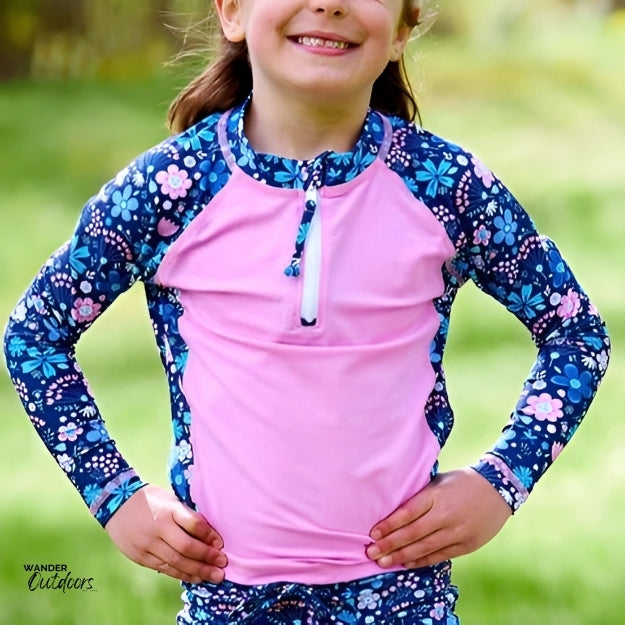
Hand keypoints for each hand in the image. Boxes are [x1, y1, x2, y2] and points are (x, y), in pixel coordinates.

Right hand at [104, 484, 226, 583]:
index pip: (193, 524)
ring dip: (198, 570)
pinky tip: (195, 577)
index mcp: (168, 509)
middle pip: (186, 547)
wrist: (116, 503)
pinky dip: (181, 574)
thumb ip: (186, 515)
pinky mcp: (139, 556)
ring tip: (214, 575)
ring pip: (176, 562)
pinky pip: (164, 568)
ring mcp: (147, 544)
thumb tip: (210, 534)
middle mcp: (157, 527)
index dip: (209, 535)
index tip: (221, 543)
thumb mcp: (170, 500)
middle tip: (223, 563)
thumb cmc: (151, 500)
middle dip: (207, 557)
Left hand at [366, 468, 511, 569]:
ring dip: (401, 556)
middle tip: (371, 552)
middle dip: (390, 544)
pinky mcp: (466, 545)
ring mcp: (457, 532)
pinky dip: (421, 561)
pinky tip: (406, 563)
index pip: (408, 513)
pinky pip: (439, 556)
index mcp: (437, 495)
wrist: (498, 490)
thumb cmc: (461, 482)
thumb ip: (420, 495)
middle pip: (413, 533)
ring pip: (424, 548)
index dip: (389, 525)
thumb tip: (392, 508)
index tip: (373, 533)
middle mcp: (446, 515)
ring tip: (383, 562)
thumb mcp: (439, 481)